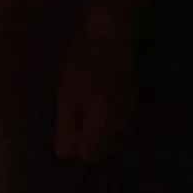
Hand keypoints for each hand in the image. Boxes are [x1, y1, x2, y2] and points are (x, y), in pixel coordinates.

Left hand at [55, 29, 133, 160]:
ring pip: (107, 136)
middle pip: (98, 148)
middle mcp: (118, 123)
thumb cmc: (81, 63)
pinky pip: (113, 123)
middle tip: (70, 114)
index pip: (86, 152)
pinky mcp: (130, 103)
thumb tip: (63, 154)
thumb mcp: (66, 93)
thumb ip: (65, 125)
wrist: (108, 38)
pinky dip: (102, 119)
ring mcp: (127, 113)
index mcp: (100, 122)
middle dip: (82, 139)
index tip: (63, 125)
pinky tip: (93, 97)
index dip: (71, 144)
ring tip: (80, 102)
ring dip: (92, 128)